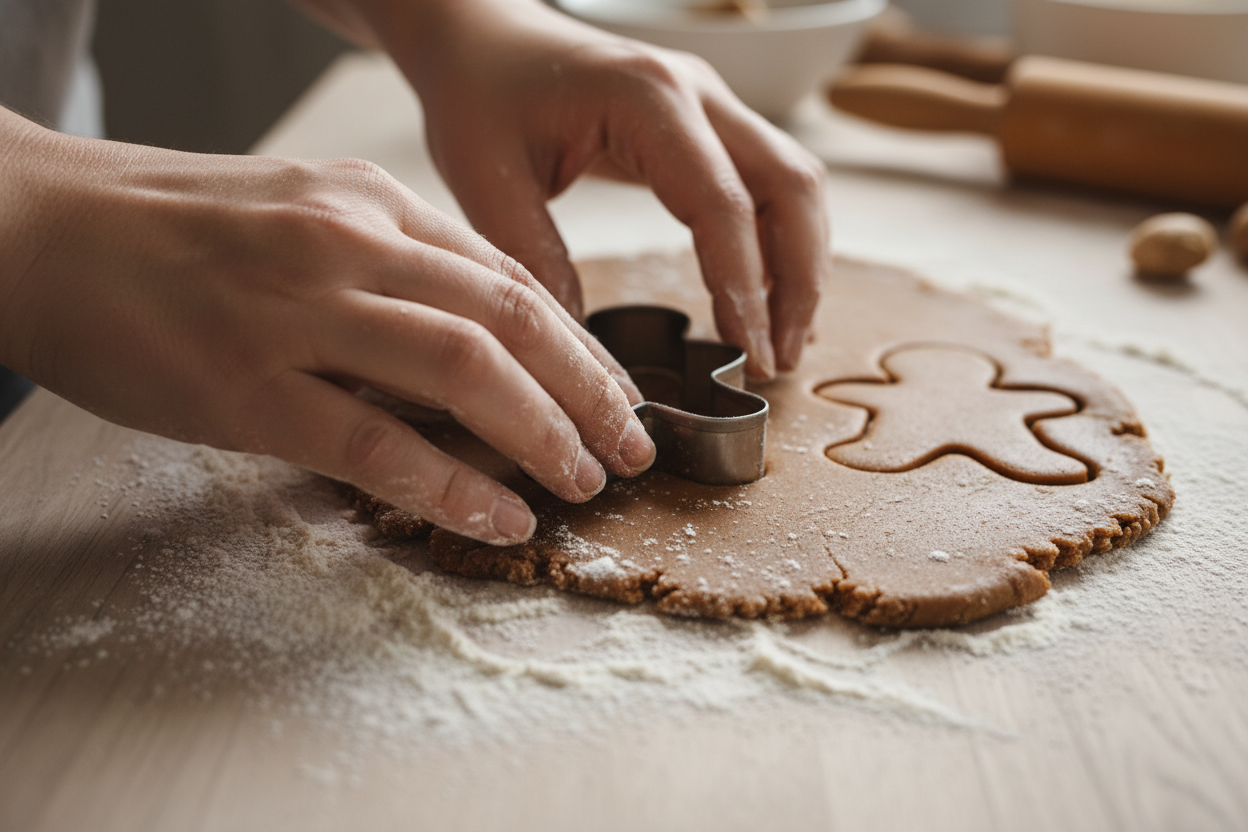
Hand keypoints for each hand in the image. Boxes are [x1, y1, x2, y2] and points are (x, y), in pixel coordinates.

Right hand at [0, 109, 654, 543]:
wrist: (44, 228)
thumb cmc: (172, 229)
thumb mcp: (300, 211)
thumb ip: (388, 259)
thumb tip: (472, 331)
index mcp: (371, 205)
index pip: (508, 277)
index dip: (579, 345)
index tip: (618, 394)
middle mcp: (350, 246)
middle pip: (510, 318)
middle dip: (589, 389)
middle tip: (633, 445)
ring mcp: (299, 313)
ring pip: (462, 370)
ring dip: (542, 431)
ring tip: (585, 481)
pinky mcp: (249, 387)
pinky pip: (375, 440)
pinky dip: (449, 482)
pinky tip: (497, 515)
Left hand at [356, 0, 830, 377]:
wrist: (482, 38)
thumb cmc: (478, 94)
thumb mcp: (486, 179)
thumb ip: (534, 260)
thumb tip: (583, 352)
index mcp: (644, 97)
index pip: (721, 202)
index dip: (745, 287)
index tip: (748, 355)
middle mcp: (695, 91)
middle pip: (791, 186)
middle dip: (798, 281)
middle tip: (775, 361)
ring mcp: (710, 103)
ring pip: (794, 184)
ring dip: (801, 265)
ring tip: (781, 344)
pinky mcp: (708, 123)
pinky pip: (768, 184)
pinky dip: (781, 244)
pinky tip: (767, 301)